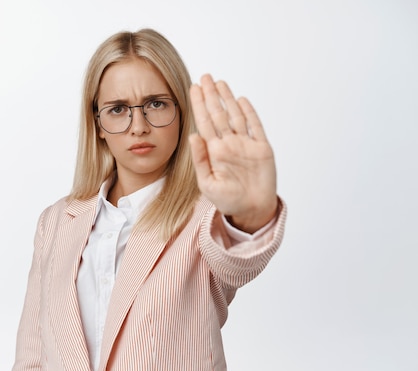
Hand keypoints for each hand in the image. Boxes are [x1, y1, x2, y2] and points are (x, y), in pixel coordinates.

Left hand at [189, 74, 277, 232]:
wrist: (252, 211)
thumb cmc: (227, 200)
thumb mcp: (207, 183)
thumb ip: (200, 160)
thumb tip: (192, 136)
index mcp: (214, 151)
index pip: (204, 122)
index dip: (199, 105)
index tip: (193, 88)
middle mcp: (229, 144)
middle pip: (218, 114)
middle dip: (210, 95)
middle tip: (204, 77)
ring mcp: (246, 144)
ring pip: (235, 115)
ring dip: (227, 98)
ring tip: (219, 82)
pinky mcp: (262, 148)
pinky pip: (255, 126)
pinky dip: (249, 112)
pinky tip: (241, 99)